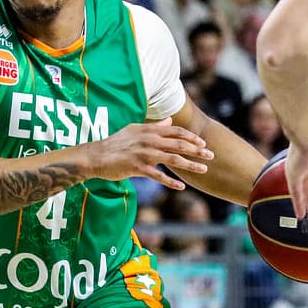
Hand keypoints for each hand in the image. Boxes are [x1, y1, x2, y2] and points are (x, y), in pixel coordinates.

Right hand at [80, 123, 211, 190]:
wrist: (96, 156)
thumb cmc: (115, 143)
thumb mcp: (134, 130)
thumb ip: (154, 126)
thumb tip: (169, 121)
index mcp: (149, 131)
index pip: (176, 132)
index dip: (191, 137)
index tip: (203, 143)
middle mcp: (149, 140)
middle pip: (179, 145)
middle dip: (198, 150)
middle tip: (211, 155)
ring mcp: (144, 154)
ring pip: (173, 159)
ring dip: (191, 165)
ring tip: (204, 169)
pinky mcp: (138, 168)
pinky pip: (158, 176)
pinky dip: (171, 182)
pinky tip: (181, 186)